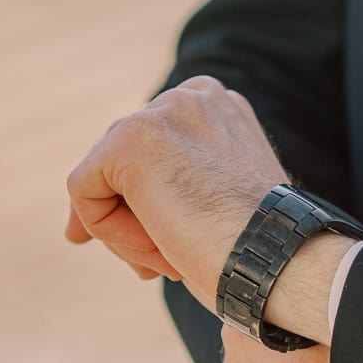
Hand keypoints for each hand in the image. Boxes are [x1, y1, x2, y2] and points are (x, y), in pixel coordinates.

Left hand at [64, 76, 286, 307]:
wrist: (278, 260)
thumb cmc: (259, 248)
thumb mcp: (224, 198)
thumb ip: (184, 179)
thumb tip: (122, 201)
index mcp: (218, 105)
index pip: (153, 148)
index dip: (146, 204)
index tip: (166, 248)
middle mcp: (190, 95)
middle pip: (122, 160)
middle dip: (129, 219)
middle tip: (155, 267)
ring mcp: (159, 113)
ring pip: (102, 177)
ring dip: (125, 232)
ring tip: (166, 263)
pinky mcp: (128, 140)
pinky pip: (84, 191)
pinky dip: (109, 232)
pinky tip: (155, 251)